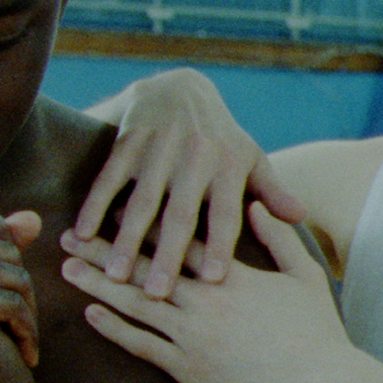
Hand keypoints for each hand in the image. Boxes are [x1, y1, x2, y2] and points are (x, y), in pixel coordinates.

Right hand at [0, 211, 43, 367]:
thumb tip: (32, 220)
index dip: (13, 262)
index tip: (19, 295)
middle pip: (8, 251)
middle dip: (24, 291)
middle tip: (26, 329)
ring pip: (16, 276)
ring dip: (29, 314)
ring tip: (26, 342)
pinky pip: (9, 303)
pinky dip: (27, 330)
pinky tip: (27, 354)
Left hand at [60, 203, 343, 382]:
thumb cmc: (319, 333)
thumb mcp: (303, 275)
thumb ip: (277, 237)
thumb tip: (254, 205)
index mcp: (230, 274)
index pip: (177, 239)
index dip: (141, 221)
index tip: (113, 204)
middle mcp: (205, 300)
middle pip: (143, 267)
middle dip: (103, 250)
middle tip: (68, 235)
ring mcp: (193, 336)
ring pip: (134, 304)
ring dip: (97, 284)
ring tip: (66, 267)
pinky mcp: (189, 369)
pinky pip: (142, 345)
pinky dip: (114, 328)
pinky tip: (90, 313)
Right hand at [75, 68, 307, 299]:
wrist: (179, 87)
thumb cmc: (220, 135)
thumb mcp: (249, 157)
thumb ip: (271, 191)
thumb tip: (301, 217)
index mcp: (228, 167)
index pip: (226, 214)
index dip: (221, 246)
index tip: (213, 282)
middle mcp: (196, 158)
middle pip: (180, 215)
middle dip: (167, 256)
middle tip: (157, 295)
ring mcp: (160, 149)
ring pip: (142, 201)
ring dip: (125, 239)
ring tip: (114, 275)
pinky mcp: (129, 141)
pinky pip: (109, 178)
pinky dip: (94, 205)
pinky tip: (81, 233)